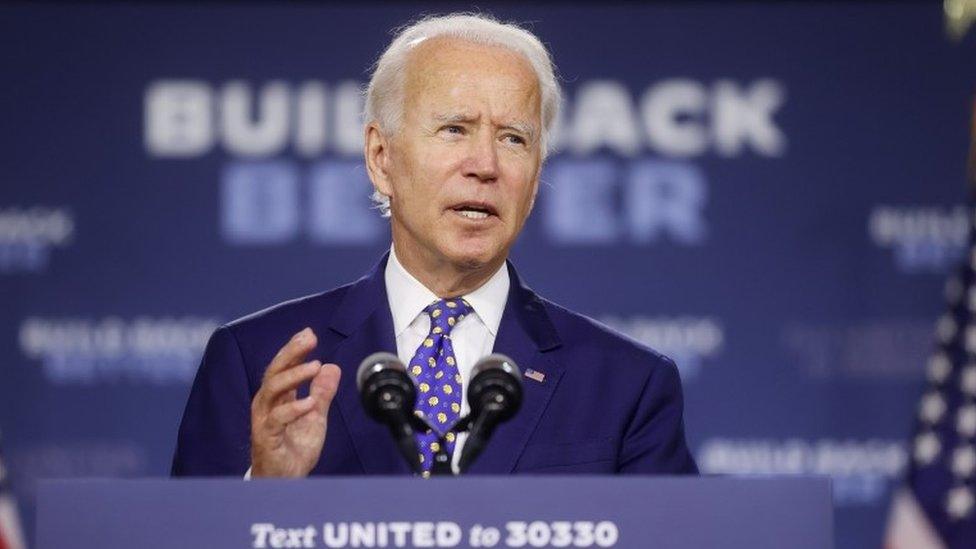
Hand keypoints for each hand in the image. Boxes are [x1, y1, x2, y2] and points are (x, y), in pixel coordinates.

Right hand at [250, 327, 340, 476]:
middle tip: (309, 339)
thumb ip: (322, 393)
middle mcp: (267, 404)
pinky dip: (294, 408)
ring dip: (294, 376)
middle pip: (274, 371)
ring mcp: (264, 420)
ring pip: (272, 390)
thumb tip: (332, 367)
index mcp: (277, 397)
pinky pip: (277, 419)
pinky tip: (310, 403)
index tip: (309, 333)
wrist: (285, 480)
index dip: (294, 349)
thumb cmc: (294, 448)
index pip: (283, 367)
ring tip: (314, 366)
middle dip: (291, 352)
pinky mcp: (267, 437)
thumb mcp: (315, 417)